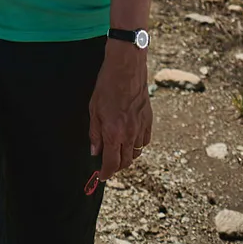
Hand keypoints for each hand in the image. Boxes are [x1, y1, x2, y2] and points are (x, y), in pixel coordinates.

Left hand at [88, 40, 152, 182]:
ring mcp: (141, 127)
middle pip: (125, 162)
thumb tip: (95, 151)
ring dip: (127, 157)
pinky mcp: (148, 120)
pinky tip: (131, 141)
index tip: (101, 175)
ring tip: (118, 153)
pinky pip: (145, 141)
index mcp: (114, 132)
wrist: (126, 68)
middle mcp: (129, 134)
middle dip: (116, 167)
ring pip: (136, 153)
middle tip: (108, 164)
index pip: (111, 163)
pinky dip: (138, 146)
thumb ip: (94, 133)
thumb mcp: (93, 109)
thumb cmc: (107, 85)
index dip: (106, 173)